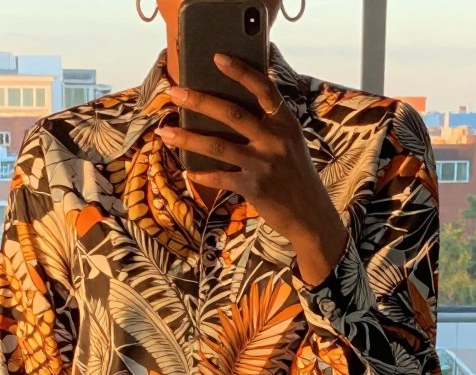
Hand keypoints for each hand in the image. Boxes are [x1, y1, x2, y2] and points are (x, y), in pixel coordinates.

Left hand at [158, 53, 348, 286]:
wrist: (310, 216)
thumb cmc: (296, 176)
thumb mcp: (291, 143)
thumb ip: (269, 125)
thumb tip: (232, 109)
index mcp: (285, 124)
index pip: (263, 89)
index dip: (240, 72)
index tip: (217, 58)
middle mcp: (274, 140)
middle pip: (232, 114)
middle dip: (199, 101)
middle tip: (175, 92)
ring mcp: (263, 165)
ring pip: (218, 146)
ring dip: (188, 138)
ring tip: (165, 132)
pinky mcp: (253, 188)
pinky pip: (220, 178)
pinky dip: (203, 175)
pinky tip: (189, 171)